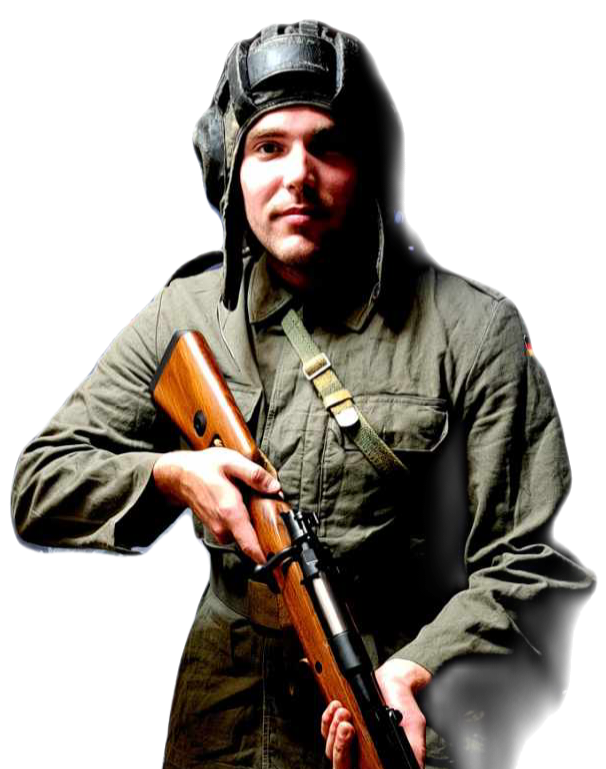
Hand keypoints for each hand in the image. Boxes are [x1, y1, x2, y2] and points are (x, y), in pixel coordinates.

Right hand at [153, 447, 280, 563]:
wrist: (180, 476)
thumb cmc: (204, 468)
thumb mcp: (232, 462)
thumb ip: (254, 475)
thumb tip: (274, 487)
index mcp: (230, 512)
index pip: (250, 546)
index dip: (267, 558)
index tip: (280, 566)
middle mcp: (223, 526)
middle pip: (254, 540)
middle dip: (266, 530)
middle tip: (270, 512)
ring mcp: (219, 530)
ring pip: (246, 535)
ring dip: (254, 524)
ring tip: (251, 503)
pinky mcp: (217, 530)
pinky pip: (237, 531)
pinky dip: (244, 522)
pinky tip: (240, 505)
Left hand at [321, 658, 431, 768]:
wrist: (393, 681)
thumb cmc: (404, 706)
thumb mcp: (414, 727)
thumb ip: (414, 749)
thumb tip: (415, 768)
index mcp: (377, 761)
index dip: (350, 762)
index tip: (354, 742)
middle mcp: (361, 756)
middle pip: (341, 765)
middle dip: (341, 747)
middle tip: (347, 727)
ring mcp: (348, 741)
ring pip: (331, 750)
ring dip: (334, 731)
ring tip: (344, 712)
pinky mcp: (338, 725)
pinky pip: (325, 730)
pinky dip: (327, 719)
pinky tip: (336, 708)